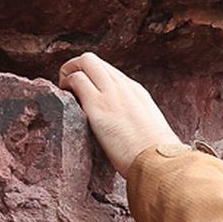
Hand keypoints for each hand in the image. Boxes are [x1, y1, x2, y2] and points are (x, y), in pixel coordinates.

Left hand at [56, 52, 178, 174]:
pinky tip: (65, 102)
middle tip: (67, 88)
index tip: (83, 92)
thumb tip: (125, 131)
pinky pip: (76, 80)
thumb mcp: (148, 127)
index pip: (106, 71)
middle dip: (74, 68)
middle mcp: (123, 86)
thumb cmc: (154, 154)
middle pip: (93, 60)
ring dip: (67, 74)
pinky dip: (66, 85)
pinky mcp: (98, 106)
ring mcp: (110, 94)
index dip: (90, 78)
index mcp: (135, 91)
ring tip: (64, 94)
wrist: (158, 161)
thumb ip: (134, 119)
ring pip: (84, 62)